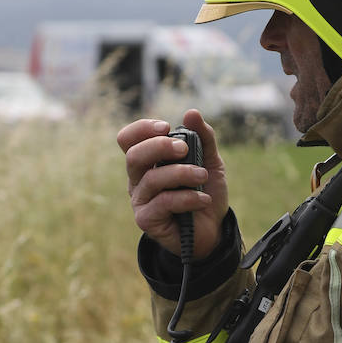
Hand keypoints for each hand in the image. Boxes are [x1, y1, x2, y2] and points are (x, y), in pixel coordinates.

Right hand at [117, 108, 228, 258]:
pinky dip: (187, 197)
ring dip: (182, 173)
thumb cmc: (205, 192)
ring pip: (152, 179)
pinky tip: (203, 199)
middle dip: (160, 147)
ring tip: (202, 176)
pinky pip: (163, 202)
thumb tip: (191, 113)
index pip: (128, 139)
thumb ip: (203, 137)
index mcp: (147, 161)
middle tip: (185, 149)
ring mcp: (140, 201)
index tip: (166, 127)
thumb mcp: (209, 161)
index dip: (142, 128)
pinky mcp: (147, 220)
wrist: (213, 230)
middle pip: (134, 156)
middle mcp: (138, 179)